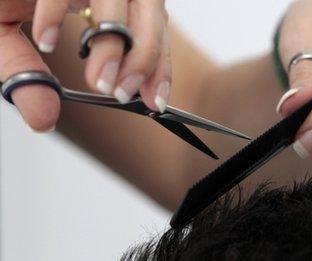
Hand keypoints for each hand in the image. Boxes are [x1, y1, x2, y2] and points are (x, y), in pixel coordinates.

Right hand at [0, 0, 170, 131]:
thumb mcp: (12, 39)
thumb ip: (29, 75)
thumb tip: (43, 121)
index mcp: (112, 3)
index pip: (152, 36)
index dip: (157, 69)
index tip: (153, 101)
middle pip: (148, 17)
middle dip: (140, 60)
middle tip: (119, 93)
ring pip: (117, 0)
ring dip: (112, 45)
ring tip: (99, 81)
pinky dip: (55, 14)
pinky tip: (47, 39)